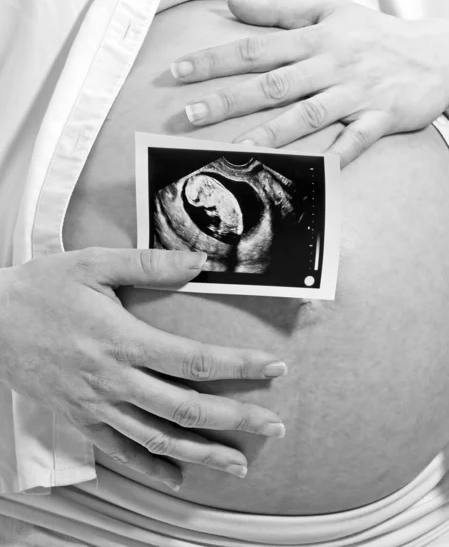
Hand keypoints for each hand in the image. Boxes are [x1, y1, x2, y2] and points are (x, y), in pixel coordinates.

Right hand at [0, 248, 287, 490]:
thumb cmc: (43, 288)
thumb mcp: (94, 264)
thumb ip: (150, 263)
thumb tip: (199, 261)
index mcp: (122, 339)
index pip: (195, 359)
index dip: (240, 366)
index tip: (273, 368)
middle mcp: (113, 379)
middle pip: (186, 407)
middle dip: (236, 418)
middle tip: (272, 425)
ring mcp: (95, 405)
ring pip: (158, 438)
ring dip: (202, 453)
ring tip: (237, 464)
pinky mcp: (79, 419)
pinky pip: (119, 452)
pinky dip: (150, 467)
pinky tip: (176, 476)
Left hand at [171, 0, 448, 166]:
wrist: (436, 53)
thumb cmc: (375, 33)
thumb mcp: (329, 9)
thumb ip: (279, 9)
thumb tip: (233, 3)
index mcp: (315, 39)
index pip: (255, 48)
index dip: (215, 59)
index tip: (179, 71)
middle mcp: (330, 66)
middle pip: (272, 83)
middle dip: (229, 99)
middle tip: (190, 114)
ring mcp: (354, 94)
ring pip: (307, 115)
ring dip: (271, 133)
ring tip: (236, 149)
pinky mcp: (379, 119)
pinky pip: (355, 143)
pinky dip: (336, 158)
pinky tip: (313, 174)